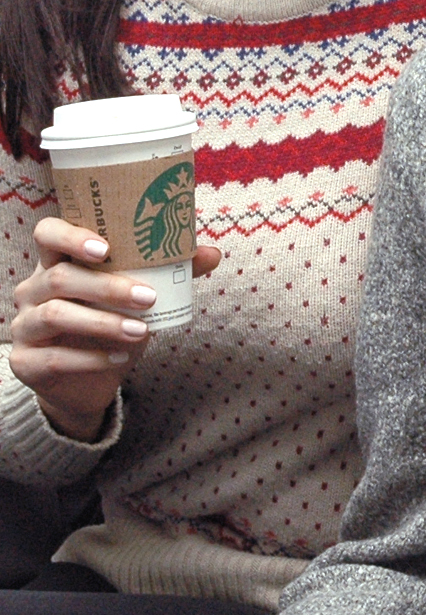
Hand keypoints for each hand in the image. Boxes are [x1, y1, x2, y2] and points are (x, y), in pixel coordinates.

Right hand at [9, 218, 220, 441]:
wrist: (90, 380)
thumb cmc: (113, 322)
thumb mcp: (139, 295)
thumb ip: (170, 272)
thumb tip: (212, 253)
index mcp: (57, 262)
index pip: (48, 234)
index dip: (71, 236)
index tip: (106, 247)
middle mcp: (33, 289)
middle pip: (60, 277)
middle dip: (107, 287)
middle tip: (149, 296)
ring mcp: (23, 325)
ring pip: (56, 315)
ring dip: (104, 323)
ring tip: (142, 330)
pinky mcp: (24, 362)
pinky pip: (54, 358)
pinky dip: (91, 357)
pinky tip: (121, 356)